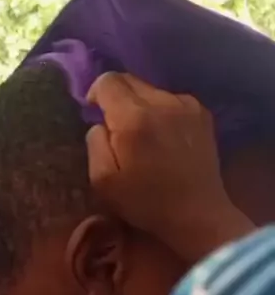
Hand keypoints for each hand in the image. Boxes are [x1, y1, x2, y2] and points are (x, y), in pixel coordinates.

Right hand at [86, 72, 253, 261]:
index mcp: (134, 118)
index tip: (93, 112)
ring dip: (140, 105)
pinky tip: (164, 137)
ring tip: (142, 134)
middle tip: (115, 125)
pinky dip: (161, 111)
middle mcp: (162, 102)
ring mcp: (186, 106)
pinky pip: (172, 100)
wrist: (198, 215)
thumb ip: (95, 143)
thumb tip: (100, 124)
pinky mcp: (202, 114)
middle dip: (116, 96)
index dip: (95, 93)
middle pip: (130, 80)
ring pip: (151, 90)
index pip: (108, 81)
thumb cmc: (146, 203)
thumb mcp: (103, 181)